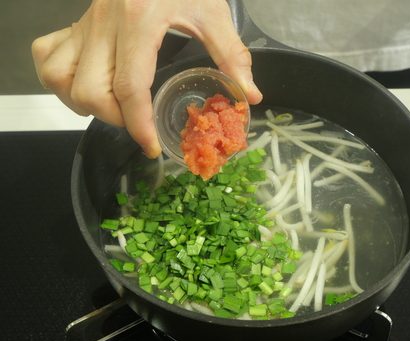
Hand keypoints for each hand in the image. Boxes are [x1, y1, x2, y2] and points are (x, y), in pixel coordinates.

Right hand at [32, 0, 262, 158]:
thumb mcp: (211, 12)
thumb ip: (232, 54)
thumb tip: (249, 93)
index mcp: (140, 20)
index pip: (130, 86)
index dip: (139, 125)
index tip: (151, 145)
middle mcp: (104, 23)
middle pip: (89, 91)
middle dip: (113, 119)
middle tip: (136, 122)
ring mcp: (85, 22)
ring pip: (59, 77)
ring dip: (83, 104)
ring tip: (111, 108)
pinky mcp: (75, 22)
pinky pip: (47, 55)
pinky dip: (60, 79)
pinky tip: (86, 85)